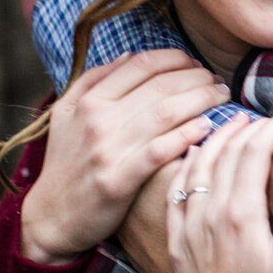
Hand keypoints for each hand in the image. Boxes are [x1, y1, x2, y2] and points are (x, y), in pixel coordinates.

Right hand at [20, 49, 228, 264]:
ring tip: (221, 97)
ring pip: (166, 112)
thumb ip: (93, 81)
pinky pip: (161, 150)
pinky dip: (188, 134)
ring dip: (202, 100)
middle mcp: (98, 119)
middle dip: (197, 77)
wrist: (50, 218)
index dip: (175, 58)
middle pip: (160, 85)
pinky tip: (207, 127)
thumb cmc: (65, 164)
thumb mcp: (65, 115)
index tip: (195, 64)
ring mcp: (108, 149)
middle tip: (217, 80)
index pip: (141, 64)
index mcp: (89, 100)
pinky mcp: (119, 180)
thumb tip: (129, 55)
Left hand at [169, 114, 272, 272]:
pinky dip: (186, 166)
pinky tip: (196, 154)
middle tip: (269, 118)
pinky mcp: (177, 240)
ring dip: (217, 139)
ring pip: (198, 166)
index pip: (255, 153)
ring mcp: (190, 226)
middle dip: (249, 127)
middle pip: (226, 153)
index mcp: (243, 215)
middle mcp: (211, 214)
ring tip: (235, 124)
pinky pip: (174, 191)